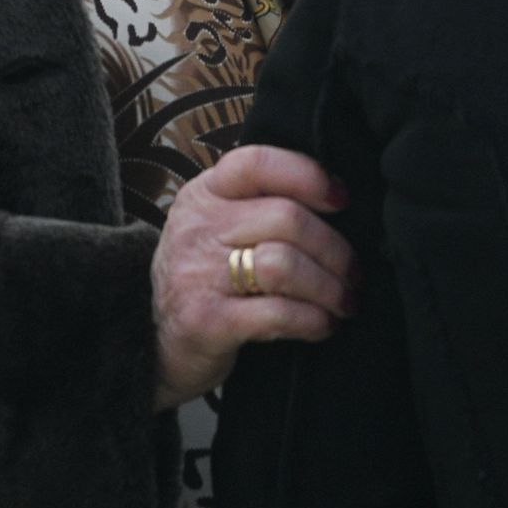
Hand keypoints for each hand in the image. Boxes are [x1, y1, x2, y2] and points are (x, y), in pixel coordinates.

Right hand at [151, 143, 356, 407]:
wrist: (153, 343)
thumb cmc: (206, 278)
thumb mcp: (220, 228)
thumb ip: (264, 205)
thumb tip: (342, 197)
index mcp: (205, 195)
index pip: (257, 164)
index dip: (308, 176)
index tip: (342, 200)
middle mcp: (197, 228)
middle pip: (287, 218)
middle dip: (336, 250)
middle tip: (354, 273)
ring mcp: (197, 275)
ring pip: (285, 265)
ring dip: (329, 287)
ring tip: (344, 302)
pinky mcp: (205, 321)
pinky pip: (277, 313)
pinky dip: (313, 321)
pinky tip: (323, 326)